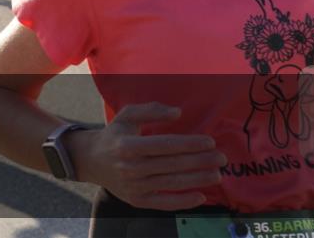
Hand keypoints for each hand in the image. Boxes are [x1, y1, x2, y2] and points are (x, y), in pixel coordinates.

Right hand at [69, 103, 224, 210]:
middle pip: (172, 165)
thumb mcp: (127, 116)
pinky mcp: (137, 200)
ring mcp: (134, 186)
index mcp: (127, 144)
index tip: (210, 141)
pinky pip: (164, 203)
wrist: (91, 160)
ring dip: (198, 180)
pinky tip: (201, 196)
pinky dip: (184, 201)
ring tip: (217, 174)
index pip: (165, 145)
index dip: (189, 143)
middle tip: (221, 158)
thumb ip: (151, 110)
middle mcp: (130, 167)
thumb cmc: (114, 135)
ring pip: (172, 183)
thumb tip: (177, 112)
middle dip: (200, 161)